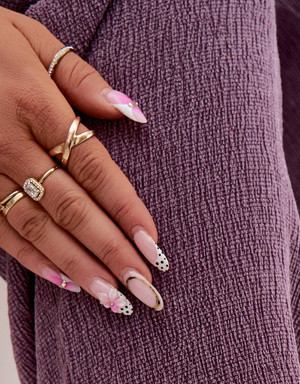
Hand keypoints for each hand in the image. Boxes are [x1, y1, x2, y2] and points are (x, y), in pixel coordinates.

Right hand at [0, 8, 165, 312]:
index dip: (125, 210)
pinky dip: (35, 261)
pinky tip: (68, 284)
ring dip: (80, 268)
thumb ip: (79, 77)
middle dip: (111, 254)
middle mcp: (7, 141)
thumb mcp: (29, 38)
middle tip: (147, 291)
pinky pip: (1, 231)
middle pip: (70, 207)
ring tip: (116, 301)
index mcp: (32, 102)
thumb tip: (131, 115)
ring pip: (38, 228)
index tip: (156, 246)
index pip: (91, 166)